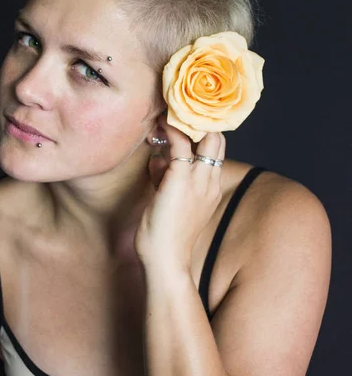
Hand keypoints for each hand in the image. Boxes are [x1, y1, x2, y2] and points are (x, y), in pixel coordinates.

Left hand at [134, 114, 225, 273]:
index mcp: (210, 190)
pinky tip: (159, 123)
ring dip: (184, 123)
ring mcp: (198, 180)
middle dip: (199, 125)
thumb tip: (158, 161)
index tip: (182, 127)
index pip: (215, 153)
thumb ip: (167, 179)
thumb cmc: (164, 237)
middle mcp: (210, 182)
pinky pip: (180, 143)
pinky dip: (170, 129)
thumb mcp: (169, 203)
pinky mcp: (180, 179)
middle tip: (177, 115)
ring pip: (206, 137)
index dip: (202, 137)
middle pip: (217, 140)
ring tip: (164, 115)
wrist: (166, 260)